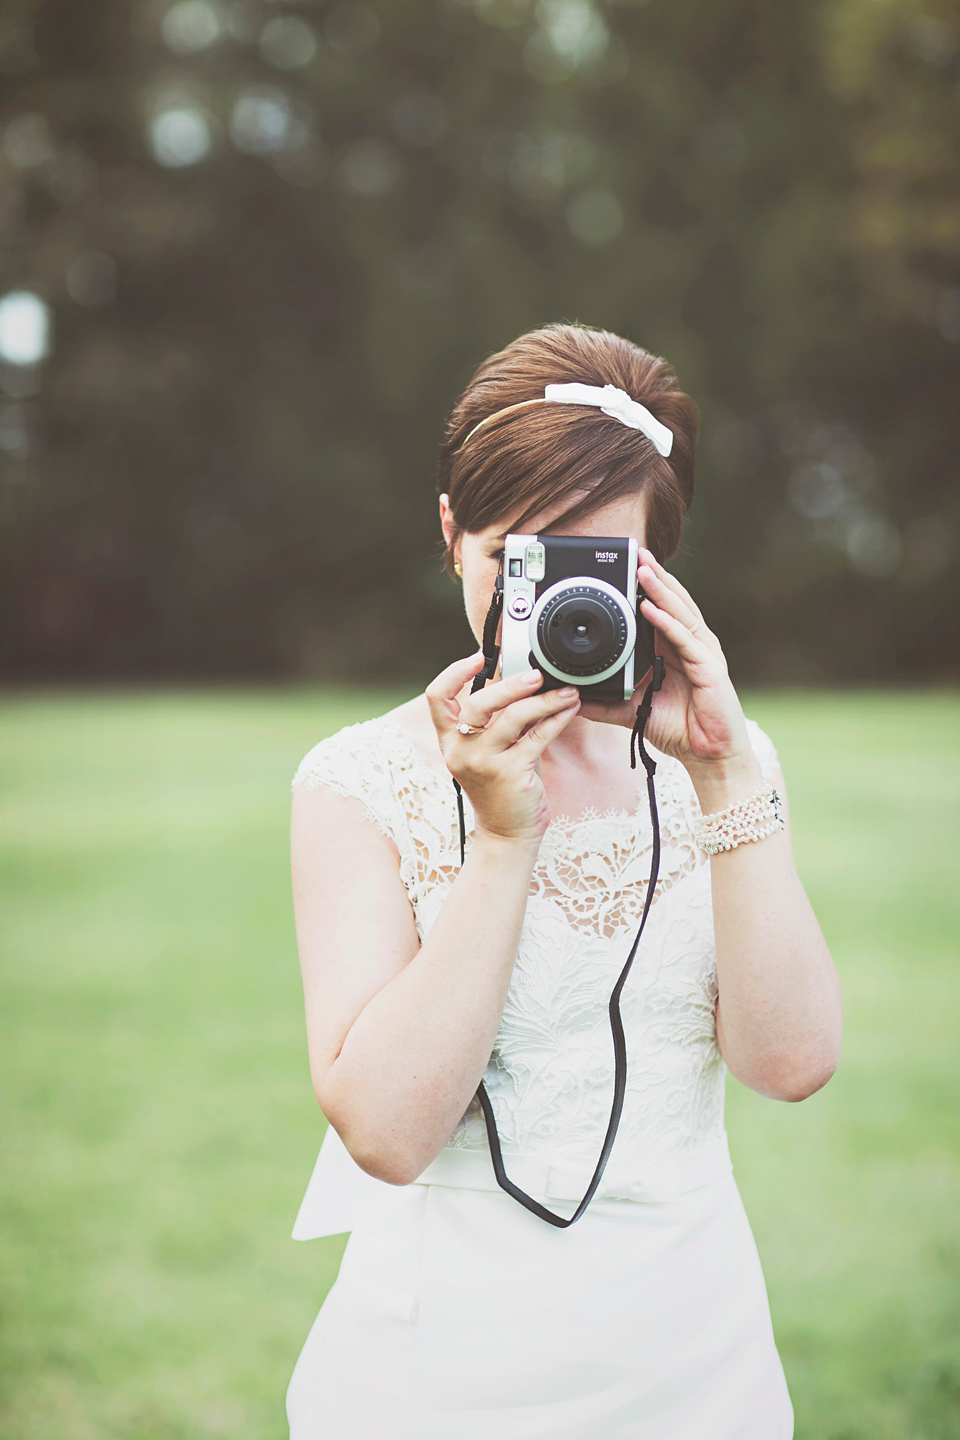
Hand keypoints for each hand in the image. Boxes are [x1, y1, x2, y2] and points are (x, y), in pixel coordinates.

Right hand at [425, 652, 580, 843]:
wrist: (508, 834)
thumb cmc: (503, 787)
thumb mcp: (492, 749)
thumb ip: (498, 719)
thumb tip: (524, 680)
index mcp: (450, 740)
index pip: (437, 697)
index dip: (454, 672)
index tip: (478, 657)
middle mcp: (460, 751)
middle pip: (478, 702)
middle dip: (511, 684)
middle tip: (537, 675)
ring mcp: (483, 763)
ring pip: (513, 717)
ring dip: (544, 700)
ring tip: (566, 691)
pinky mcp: (510, 774)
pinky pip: (538, 737)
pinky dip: (557, 719)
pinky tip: (570, 709)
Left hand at [577, 549, 757, 785]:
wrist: (707, 757)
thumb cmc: (679, 730)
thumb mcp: (632, 711)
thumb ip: (606, 703)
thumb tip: (574, 698)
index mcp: (675, 651)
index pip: (662, 610)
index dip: (649, 588)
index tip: (630, 567)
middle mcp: (692, 646)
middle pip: (674, 603)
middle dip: (656, 577)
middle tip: (638, 554)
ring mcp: (703, 654)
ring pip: (682, 613)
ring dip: (661, 590)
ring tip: (645, 569)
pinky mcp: (710, 669)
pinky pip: (686, 640)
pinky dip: (668, 623)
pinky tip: (652, 608)